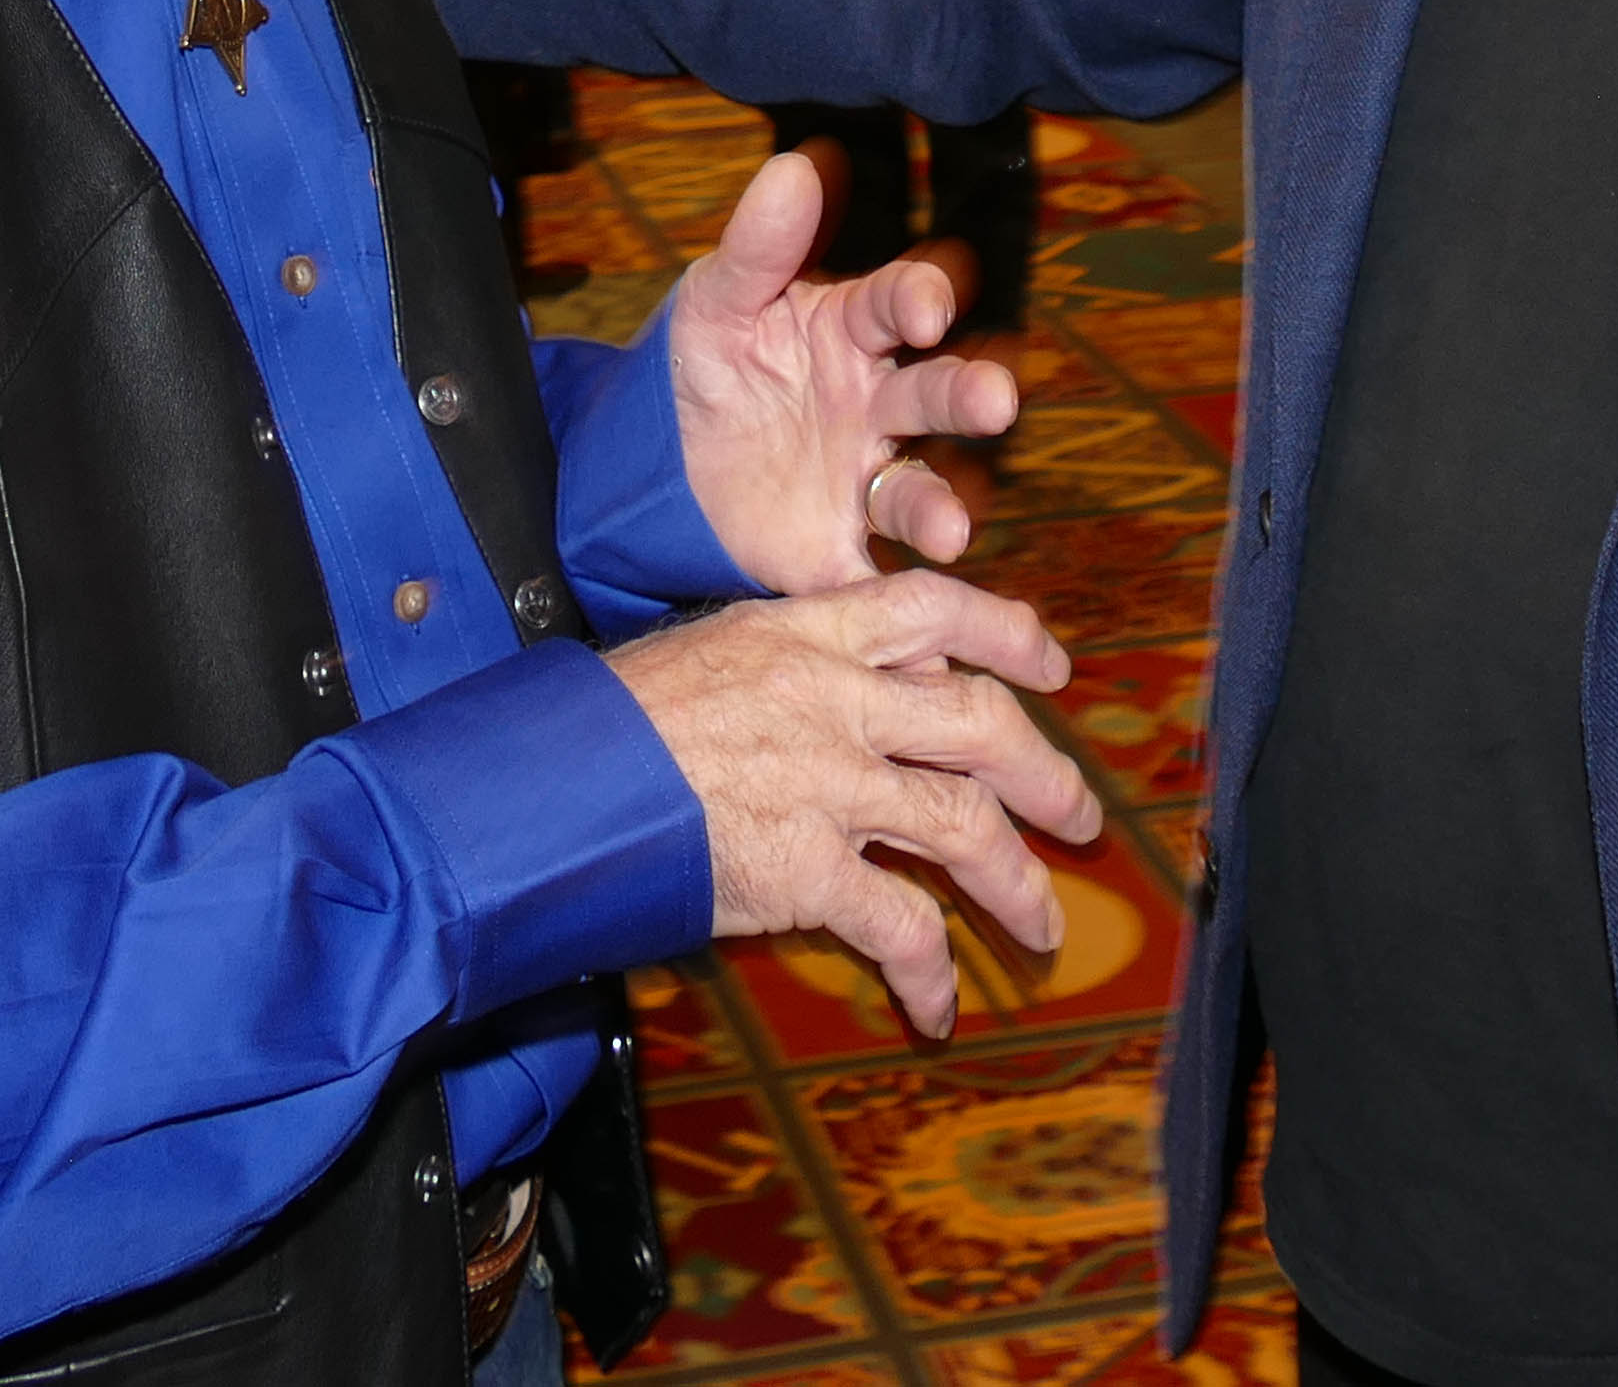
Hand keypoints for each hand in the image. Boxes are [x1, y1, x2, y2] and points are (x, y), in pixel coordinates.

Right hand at [610, 570, 1099, 1035]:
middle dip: (1048, 775)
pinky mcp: (804, 869)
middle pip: (982, 724)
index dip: (1008, 634)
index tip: (1050, 666)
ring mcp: (827, 782)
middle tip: (1079, 815)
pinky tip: (937, 1008)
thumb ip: (783, 667)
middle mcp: (833, 698)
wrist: (539, 784)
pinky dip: (932, 972)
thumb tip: (837, 692)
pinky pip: (903, 924)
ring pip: (968, 824)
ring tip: (1043, 924)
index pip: (933, 608)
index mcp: (804, 632)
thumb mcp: (703, 654)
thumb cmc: (601, 723)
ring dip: (1020, 882)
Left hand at [671, 148, 1017, 592]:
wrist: (656, 466)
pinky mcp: (840, 550)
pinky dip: (905, 596)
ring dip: (943, 506)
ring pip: (919, 489)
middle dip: (969, 396)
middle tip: (994, 400)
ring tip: (949, 530)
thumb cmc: (707, 361)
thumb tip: (799, 164)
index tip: (925, 306)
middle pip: (934, 394)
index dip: (919, 298)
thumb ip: (759, 243)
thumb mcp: (716, 299)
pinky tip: (919, 611)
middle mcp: (876, 402)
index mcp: (850, 329)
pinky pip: (879, 574)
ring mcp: (864, 478)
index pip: (898, 302)